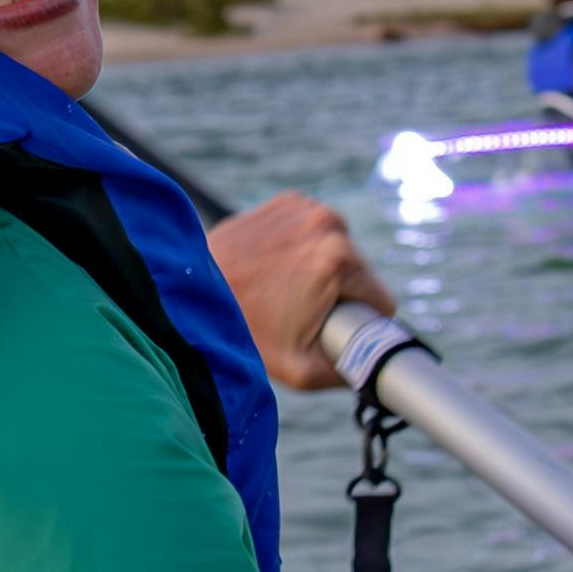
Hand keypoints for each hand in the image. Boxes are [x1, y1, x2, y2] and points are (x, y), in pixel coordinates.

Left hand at [203, 194, 388, 392]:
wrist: (190, 293)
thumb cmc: (245, 334)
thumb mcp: (302, 368)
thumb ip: (350, 370)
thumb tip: (378, 368)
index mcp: (340, 262)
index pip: (382, 300)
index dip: (362, 321)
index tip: (332, 327)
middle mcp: (329, 226)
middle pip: (360, 273)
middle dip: (340, 293)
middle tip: (298, 309)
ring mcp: (307, 208)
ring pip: (340, 250)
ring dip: (323, 267)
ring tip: (284, 287)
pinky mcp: (289, 201)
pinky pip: (316, 231)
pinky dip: (303, 246)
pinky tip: (276, 264)